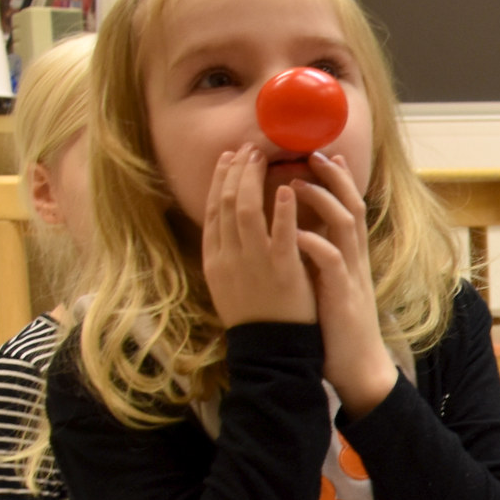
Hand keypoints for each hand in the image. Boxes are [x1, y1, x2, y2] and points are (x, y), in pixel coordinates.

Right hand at [199, 146, 315, 327]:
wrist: (270, 351)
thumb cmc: (256, 317)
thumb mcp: (229, 285)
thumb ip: (229, 254)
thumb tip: (230, 225)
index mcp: (214, 260)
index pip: (212, 211)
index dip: (220, 181)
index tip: (229, 159)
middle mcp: (228, 257)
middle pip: (225, 203)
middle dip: (235, 171)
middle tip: (248, 149)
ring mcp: (253, 262)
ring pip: (245, 211)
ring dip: (252, 180)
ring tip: (262, 158)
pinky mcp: (281, 270)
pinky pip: (280, 233)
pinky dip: (282, 209)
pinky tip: (288, 189)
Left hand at [290, 152, 396, 416]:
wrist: (356, 368)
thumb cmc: (335, 328)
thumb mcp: (329, 285)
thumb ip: (321, 258)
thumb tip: (301, 233)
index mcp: (349, 257)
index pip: (347, 207)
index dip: (337, 180)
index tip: (319, 154)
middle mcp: (354, 260)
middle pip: (352, 206)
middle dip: (334, 177)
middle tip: (313, 152)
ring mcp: (351, 276)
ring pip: (345, 225)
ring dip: (321, 201)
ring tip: (295, 183)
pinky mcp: (343, 296)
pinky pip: (331, 262)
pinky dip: (315, 243)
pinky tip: (295, 232)